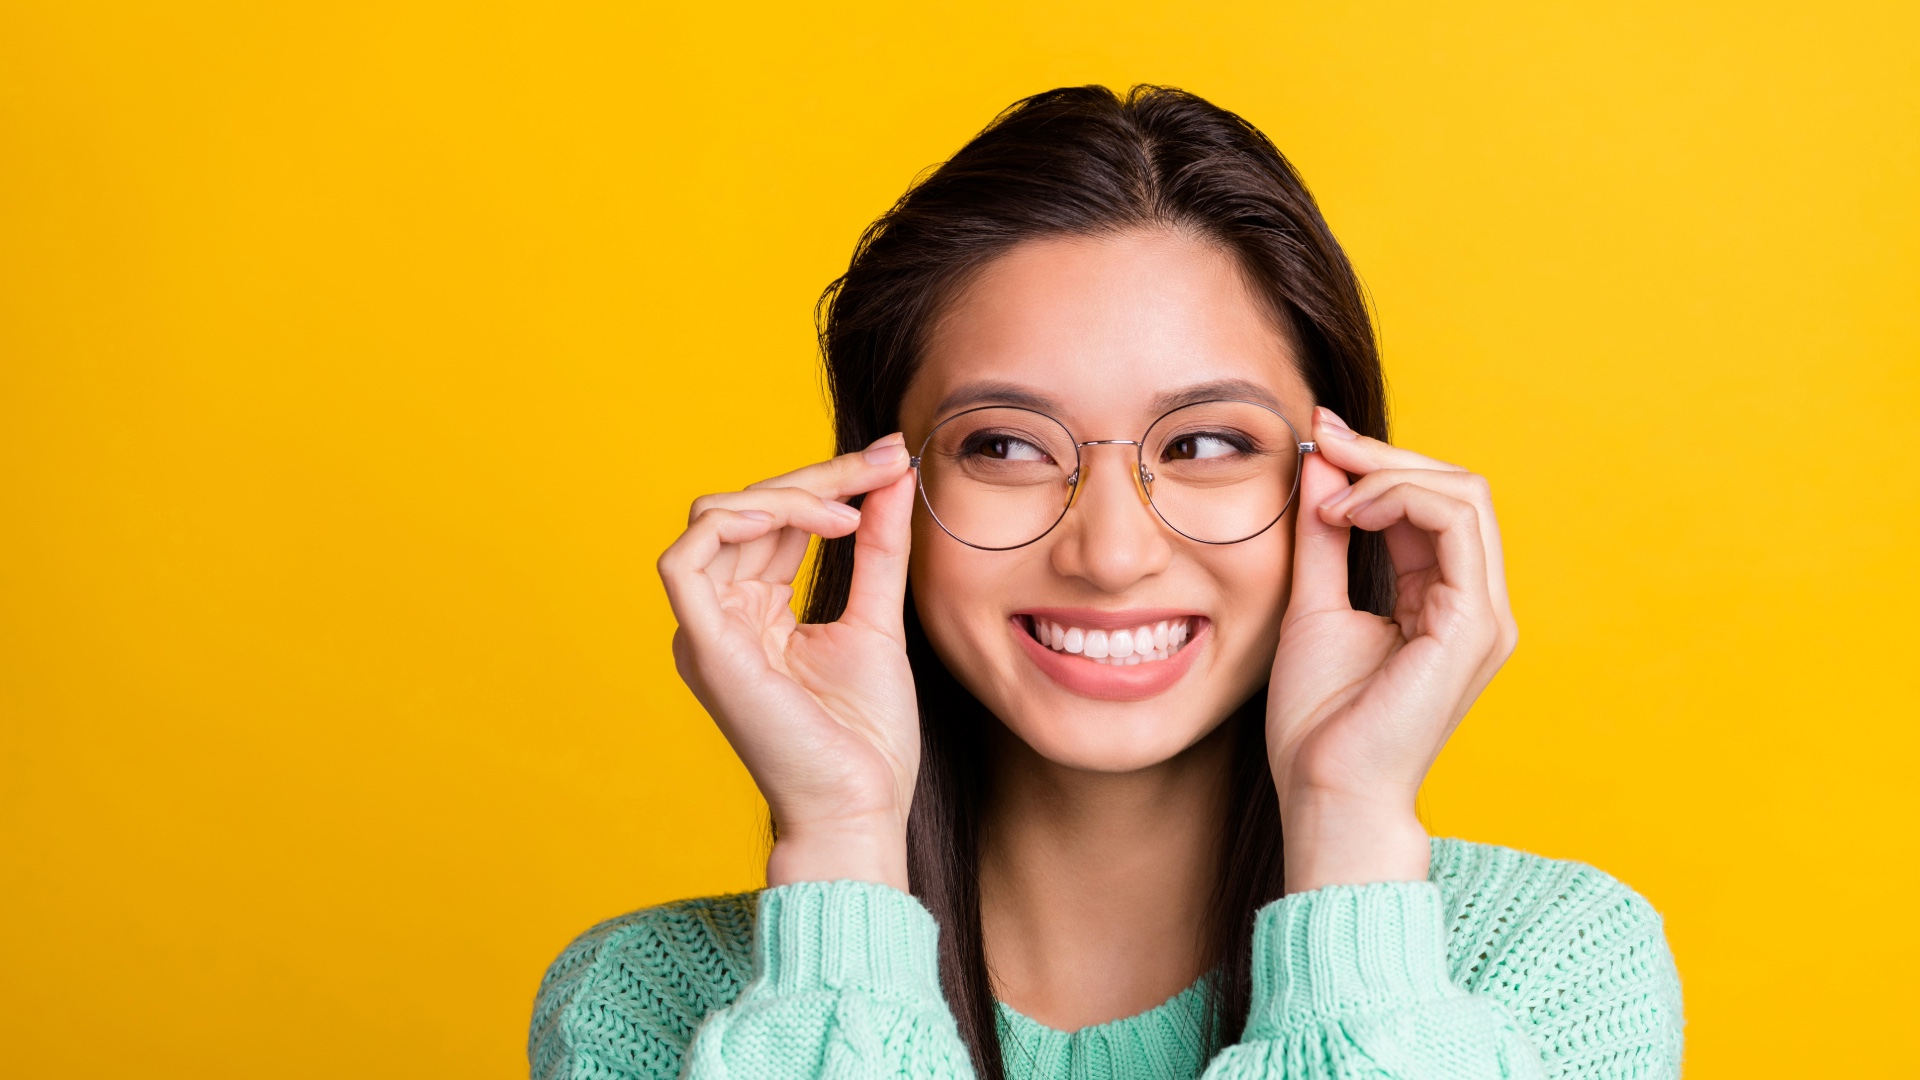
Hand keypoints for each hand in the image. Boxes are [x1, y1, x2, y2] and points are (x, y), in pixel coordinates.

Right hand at [657, 434, 919, 889]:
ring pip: (716, 520)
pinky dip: (737, 522)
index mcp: (753, 613)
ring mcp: (704, 632)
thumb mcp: (878, 618)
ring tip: (849, 509)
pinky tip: (807, 518)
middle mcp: (719, 617)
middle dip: (816, 478)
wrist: (862, 805)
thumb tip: (891, 475)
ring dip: (785, 496)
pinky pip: (685, 560)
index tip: (889, 460)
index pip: (774, 523)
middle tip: (881, 463)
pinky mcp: (701, 646)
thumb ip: (879, 547)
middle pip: (745, 511)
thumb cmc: (866, 737)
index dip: (826, 483)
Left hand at [1268, 407, 1518, 892]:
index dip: (1377, 462)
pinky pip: (1456, 525)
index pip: (1433, 503)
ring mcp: (1484, 615)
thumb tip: (1319, 464)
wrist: (1325, 790)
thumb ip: (1323, 536)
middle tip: (1321, 437)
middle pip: (1457, 486)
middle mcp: (1477, 605)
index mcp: (1447, 602)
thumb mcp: (1312, 604)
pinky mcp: (1473, 625)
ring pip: (1464, 494)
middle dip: (1385, 454)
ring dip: (1389, 473)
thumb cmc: (1319, 721)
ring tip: (1328, 493)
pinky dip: (1399, 500)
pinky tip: (1347, 513)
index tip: (1317, 438)